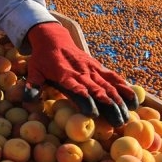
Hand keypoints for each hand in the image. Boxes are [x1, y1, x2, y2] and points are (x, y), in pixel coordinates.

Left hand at [24, 21, 138, 126]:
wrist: (54, 38)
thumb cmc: (42, 58)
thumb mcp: (34, 70)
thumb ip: (32, 85)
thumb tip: (27, 99)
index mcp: (65, 74)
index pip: (78, 89)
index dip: (86, 100)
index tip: (94, 114)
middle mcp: (81, 72)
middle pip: (98, 90)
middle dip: (110, 107)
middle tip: (118, 123)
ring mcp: (92, 69)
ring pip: (109, 85)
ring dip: (120, 101)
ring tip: (128, 116)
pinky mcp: (98, 67)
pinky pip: (113, 77)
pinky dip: (125, 88)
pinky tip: (134, 100)